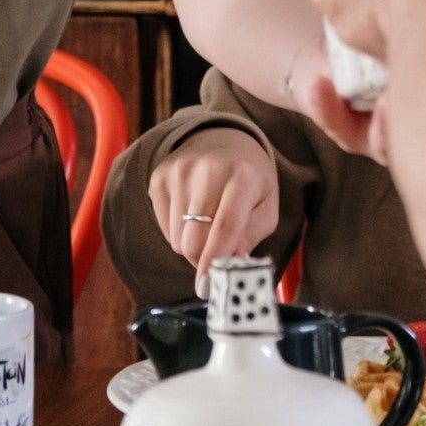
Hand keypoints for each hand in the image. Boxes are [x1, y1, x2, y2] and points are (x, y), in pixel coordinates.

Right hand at [149, 127, 279, 296]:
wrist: (223, 139)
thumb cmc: (250, 179)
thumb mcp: (266, 206)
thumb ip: (251, 237)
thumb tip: (230, 265)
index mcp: (242, 176)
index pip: (225, 227)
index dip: (215, 261)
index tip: (207, 287)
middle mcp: (207, 170)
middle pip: (194, 239)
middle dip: (203, 260)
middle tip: (215, 259)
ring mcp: (179, 171)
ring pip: (177, 238)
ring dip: (192, 245)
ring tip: (207, 225)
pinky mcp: (159, 177)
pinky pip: (164, 227)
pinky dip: (179, 232)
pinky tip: (192, 214)